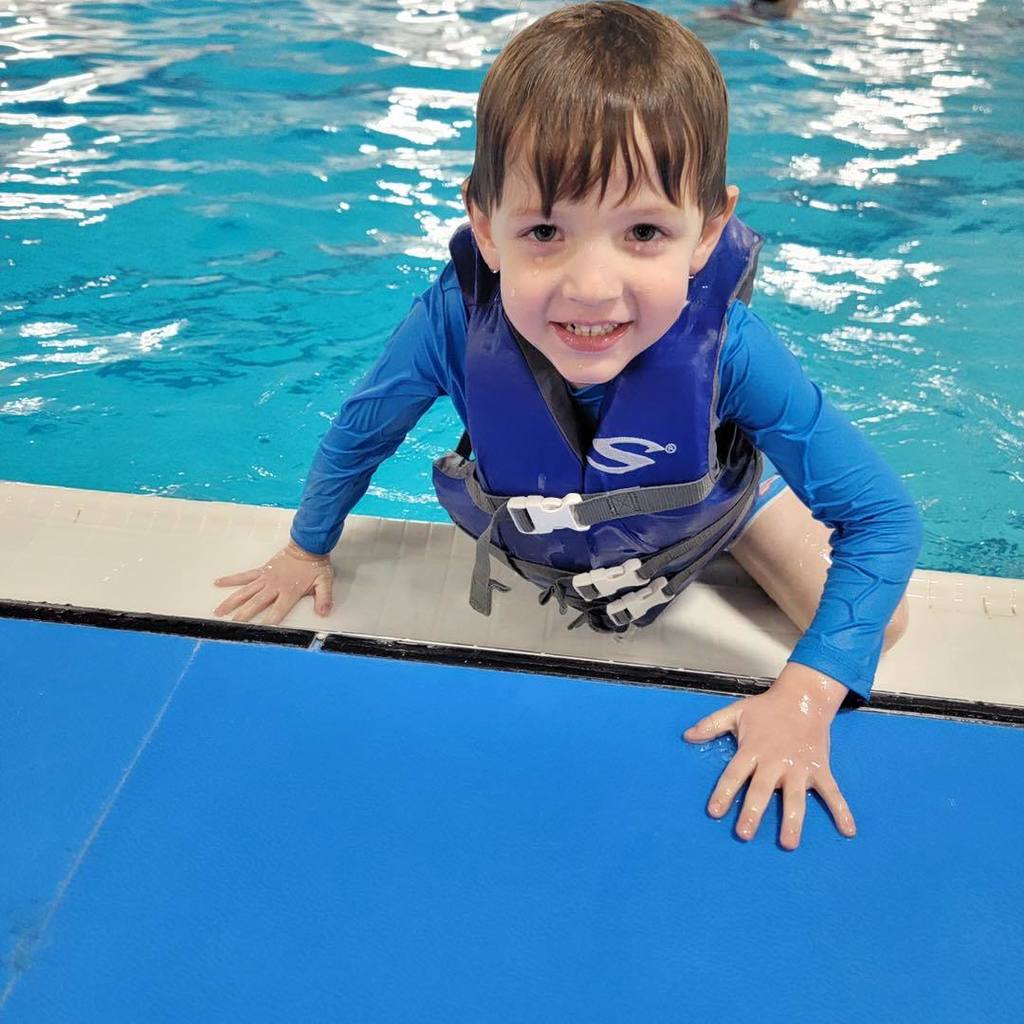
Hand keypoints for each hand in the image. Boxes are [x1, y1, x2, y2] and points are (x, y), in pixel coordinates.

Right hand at [213, 540, 333, 625]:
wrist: (307, 545)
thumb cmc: (315, 565)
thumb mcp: (324, 583)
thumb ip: (324, 599)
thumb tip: (323, 613)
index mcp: (289, 592)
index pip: (277, 611)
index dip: (269, 621)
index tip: (259, 631)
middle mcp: (274, 586)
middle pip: (256, 603)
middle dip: (243, 615)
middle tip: (230, 625)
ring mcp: (266, 578)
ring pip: (245, 591)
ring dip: (231, 601)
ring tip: (218, 611)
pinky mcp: (262, 570)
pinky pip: (244, 576)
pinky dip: (231, 580)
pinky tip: (218, 583)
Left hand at [682, 663, 855, 849]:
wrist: (803, 697)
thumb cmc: (766, 708)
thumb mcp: (735, 712)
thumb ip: (711, 725)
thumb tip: (687, 736)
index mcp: (752, 750)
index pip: (734, 774)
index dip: (723, 793)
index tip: (714, 812)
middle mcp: (774, 761)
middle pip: (761, 790)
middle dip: (753, 812)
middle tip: (744, 834)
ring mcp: (799, 767)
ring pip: (795, 798)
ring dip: (792, 821)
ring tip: (788, 843)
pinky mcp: (820, 769)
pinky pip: (832, 792)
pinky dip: (841, 810)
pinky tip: (847, 831)